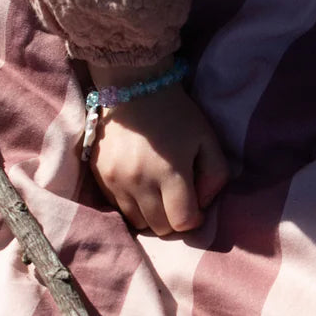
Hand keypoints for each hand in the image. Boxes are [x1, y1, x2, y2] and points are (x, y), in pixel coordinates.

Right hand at [86, 60, 229, 235]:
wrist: (132, 87)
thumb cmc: (176, 114)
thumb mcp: (207, 139)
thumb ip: (215, 175)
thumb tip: (203, 204)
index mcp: (170, 173)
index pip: (182, 222)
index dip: (194, 219)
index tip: (196, 205)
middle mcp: (139, 182)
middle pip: (160, 228)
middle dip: (174, 219)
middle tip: (178, 199)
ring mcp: (115, 181)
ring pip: (137, 223)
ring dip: (151, 215)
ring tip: (158, 194)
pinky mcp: (99, 177)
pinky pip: (118, 208)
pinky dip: (132, 205)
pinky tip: (140, 185)